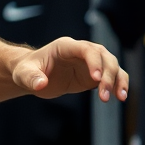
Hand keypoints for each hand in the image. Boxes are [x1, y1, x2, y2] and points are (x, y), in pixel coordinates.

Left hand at [12, 37, 128, 102]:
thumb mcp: (24, 74)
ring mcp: (90, 62)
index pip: (86, 49)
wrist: (31, 76)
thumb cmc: (26, 70)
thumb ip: (31, 78)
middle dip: (107, 75)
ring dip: (117, 81)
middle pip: (104, 57)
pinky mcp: (95, 74)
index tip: (95, 79)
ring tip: (118, 98)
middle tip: (104, 95)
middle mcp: (81, 51)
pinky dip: (119, 85)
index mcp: (65, 46)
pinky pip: (113, 76)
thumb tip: (41, 84)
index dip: (94, 62)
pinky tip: (120, 97)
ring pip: (112, 66)